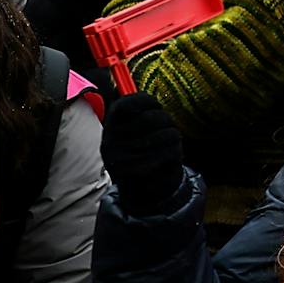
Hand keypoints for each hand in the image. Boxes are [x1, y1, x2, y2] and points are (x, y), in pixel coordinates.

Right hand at [101, 93, 187, 215]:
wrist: (143, 189)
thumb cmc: (143, 150)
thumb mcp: (135, 129)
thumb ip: (137, 111)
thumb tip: (133, 92)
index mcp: (110, 127)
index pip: (126, 104)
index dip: (146, 102)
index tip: (155, 106)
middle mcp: (111, 141)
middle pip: (152, 118)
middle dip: (166, 121)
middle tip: (166, 129)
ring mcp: (122, 158)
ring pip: (166, 133)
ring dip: (173, 138)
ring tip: (165, 146)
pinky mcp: (137, 171)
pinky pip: (168, 152)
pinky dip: (173, 153)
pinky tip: (165, 159)